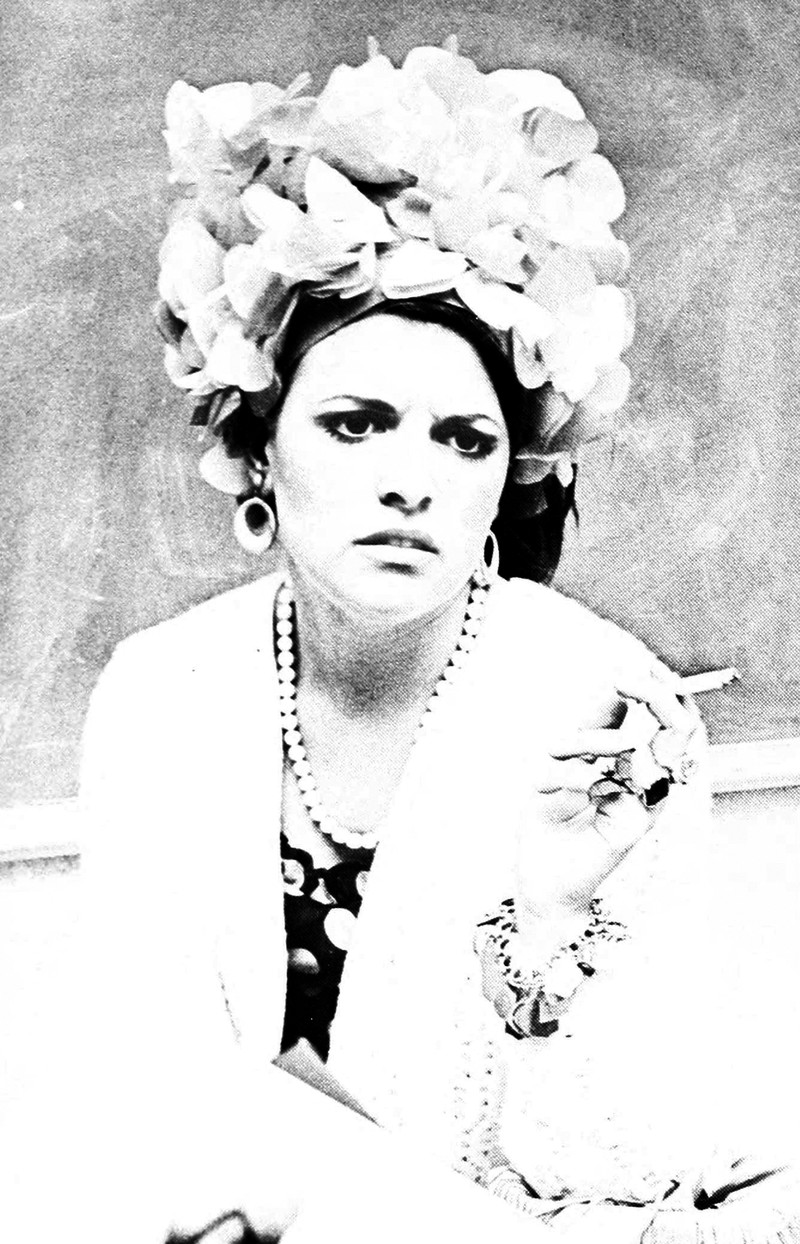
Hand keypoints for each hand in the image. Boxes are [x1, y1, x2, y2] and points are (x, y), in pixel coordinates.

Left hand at [516, 662, 703, 929]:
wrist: (542, 881)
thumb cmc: (549, 822)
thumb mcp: (561, 761)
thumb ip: (591, 727)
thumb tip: (616, 685)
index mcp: (631, 762)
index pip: (665, 716)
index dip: (659, 687)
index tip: (632, 667)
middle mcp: (646, 780)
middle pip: (677, 725)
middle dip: (653, 695)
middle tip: (624, 680)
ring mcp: (646, 803)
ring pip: (640, 748)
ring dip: (591, 738)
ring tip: (550, 750)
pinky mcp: (634, 827)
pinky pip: (617, 785)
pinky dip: (577, 773)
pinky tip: (549, 785)